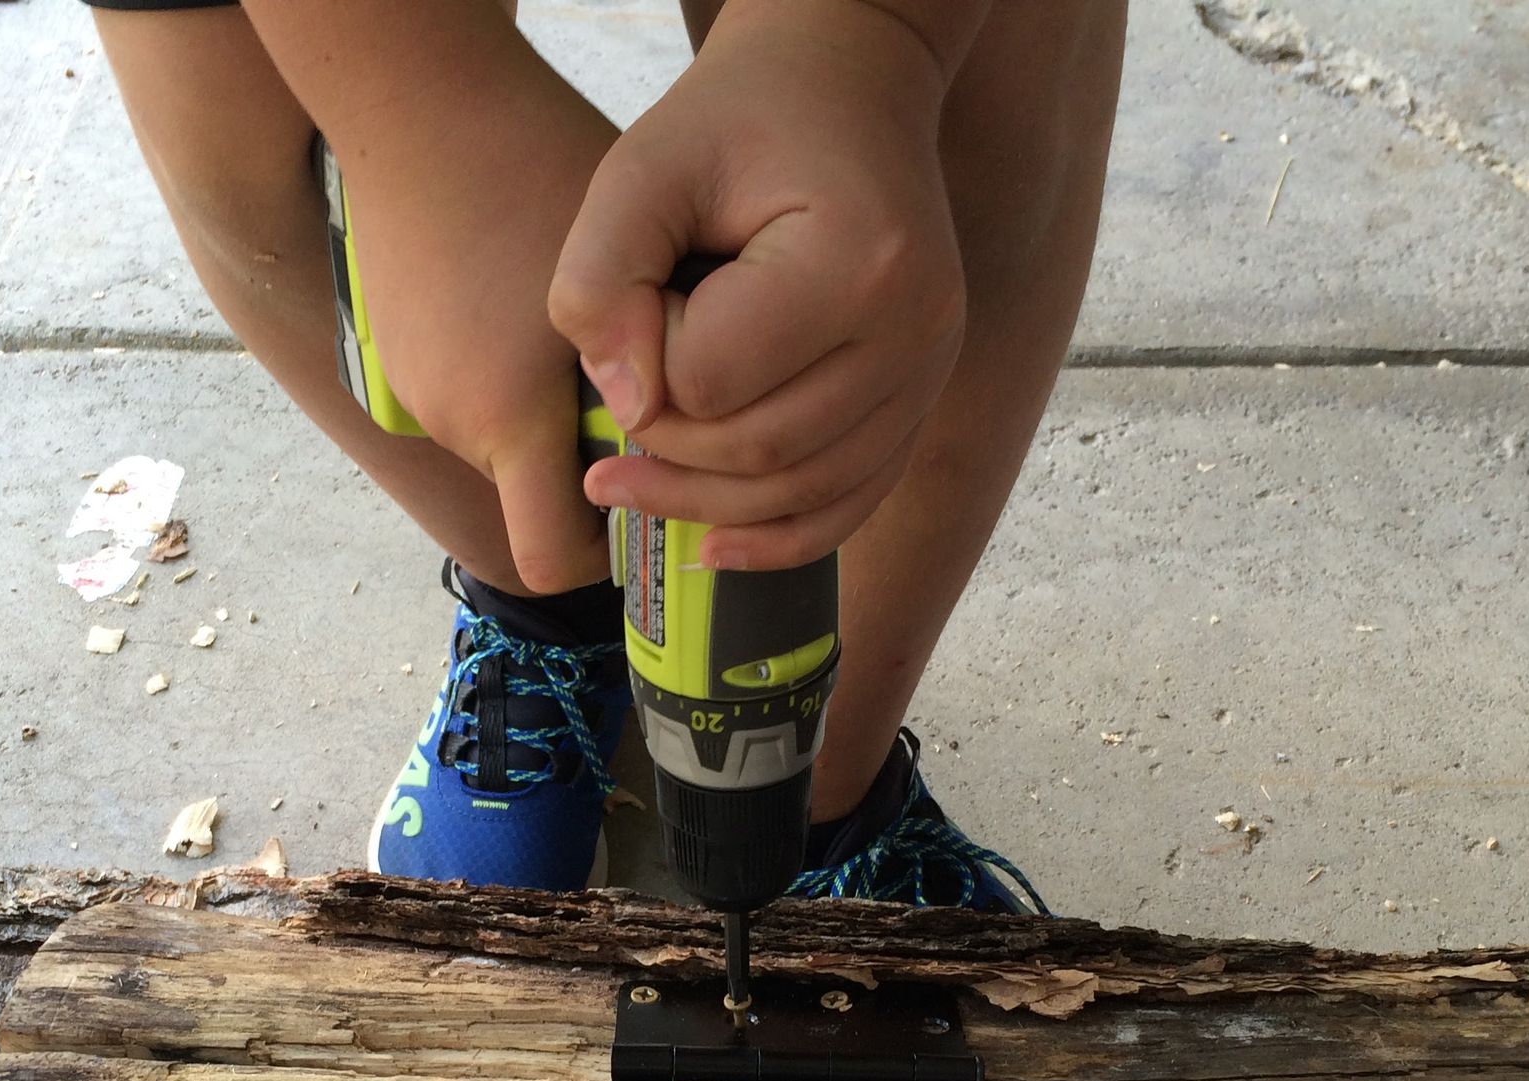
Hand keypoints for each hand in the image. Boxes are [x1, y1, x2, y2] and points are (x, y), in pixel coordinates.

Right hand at [334, 57, 618, 592]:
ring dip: (552, 412)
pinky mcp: (398, 357)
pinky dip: (510, 377)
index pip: (551, 563)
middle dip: (591, 461)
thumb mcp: (629, 267)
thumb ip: (662, 366)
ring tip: (586, 330)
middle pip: (536, 496)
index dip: (604, 551)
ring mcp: (416, 393)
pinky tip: (532, 302)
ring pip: (508, 446)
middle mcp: (452, 423)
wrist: (412, 98)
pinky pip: (472, 399)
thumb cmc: (534, 164)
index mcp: (507, 418)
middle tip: (643, 387)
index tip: (652, 492)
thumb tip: (697, 437)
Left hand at [549, 0, 968, 570]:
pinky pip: (850, 500)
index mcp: (856, 261)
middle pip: (763, 451)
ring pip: (804, 492)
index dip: (646, 369)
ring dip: (706, 508)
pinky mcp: (920, 401)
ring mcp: (929, 372)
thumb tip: (624, 409)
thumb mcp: (641, 167)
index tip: (633, 316)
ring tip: (624, 493)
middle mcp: (914, 330)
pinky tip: (712, 547)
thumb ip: (599, 278)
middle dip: (668, 454)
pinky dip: (779, 537)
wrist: (847, 85)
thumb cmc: (739, 118)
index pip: (714, 379)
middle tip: (606, 437)